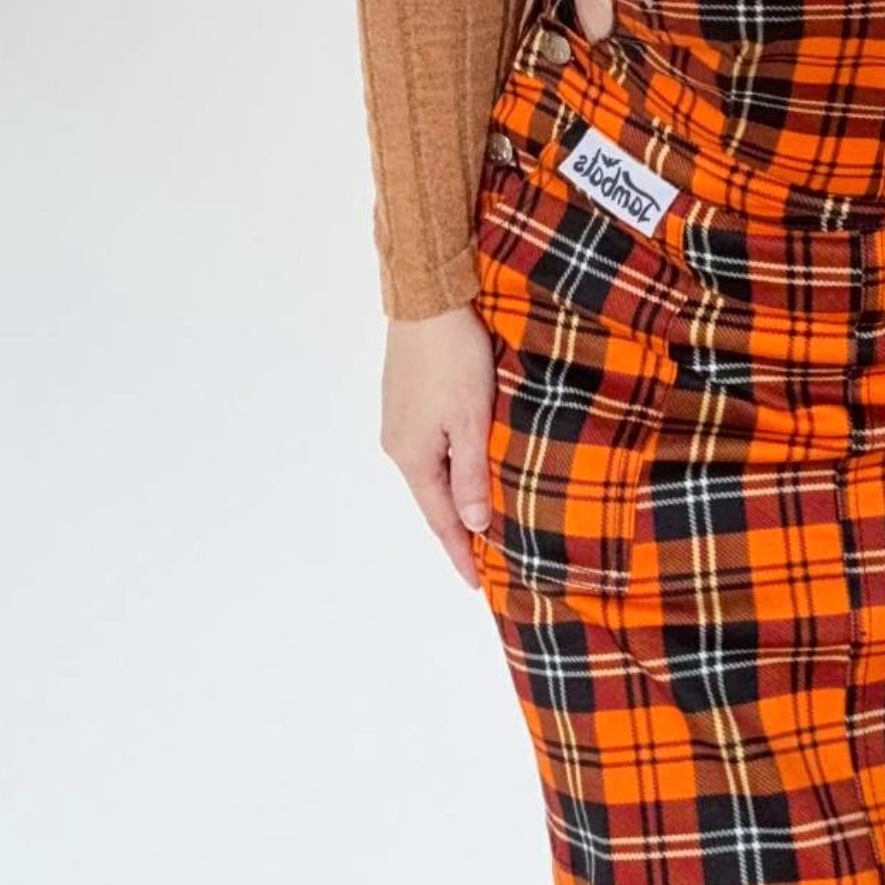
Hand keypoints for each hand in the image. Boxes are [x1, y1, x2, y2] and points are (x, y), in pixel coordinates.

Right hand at [380, 305, 497, 589]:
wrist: (427, 300)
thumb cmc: (454, 356)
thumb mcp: (472, 419)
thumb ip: (472, 475)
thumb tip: (475, 525)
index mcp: (413, 456)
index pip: (441, 519)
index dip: (461, 552)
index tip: (478, 584)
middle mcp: (398, 444)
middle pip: (432, 499)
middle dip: (458, 530)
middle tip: (486, 561)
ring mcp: (399, 421)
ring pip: (431, 472)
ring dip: (454, 497)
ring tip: (479, 521)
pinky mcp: (405, 399)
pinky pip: (429, 449)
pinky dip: (448, 468)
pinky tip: (465, 470)